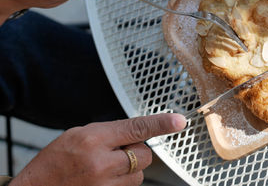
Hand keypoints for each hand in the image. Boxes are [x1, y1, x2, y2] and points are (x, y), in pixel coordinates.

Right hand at [10, 113, 185, 185]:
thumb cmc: (56, 161)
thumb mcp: (79, 134)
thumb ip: (110, 133)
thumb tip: (136, 133)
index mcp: (94, 139)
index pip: (136, 128)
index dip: (161, 123)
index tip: (179, 121)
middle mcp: (102, 163)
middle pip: (144, 154)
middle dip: (137, 151)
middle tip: (116, 152)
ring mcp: (106, 185)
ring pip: (139, 174)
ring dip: (129, 169)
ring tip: (104, 168)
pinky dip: (123, 181)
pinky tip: (103, 179)